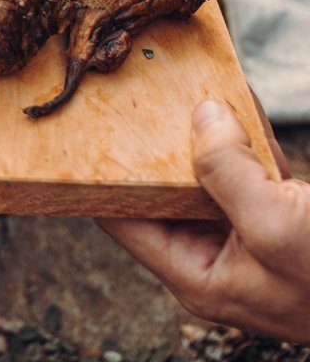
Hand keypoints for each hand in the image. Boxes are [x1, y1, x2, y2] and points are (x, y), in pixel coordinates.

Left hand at [99, 99, 309, 343]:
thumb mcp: (276, 225)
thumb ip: (226, 170)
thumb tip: (199, 116)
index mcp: (196, 275)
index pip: (120, 218)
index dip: (98, 174)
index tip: (79, 126)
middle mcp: (213, 259)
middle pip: (159, 192)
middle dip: (148, 145)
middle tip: (123, 92)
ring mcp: (248, 238)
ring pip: (203, 175)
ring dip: (196, 135)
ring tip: (167, 87)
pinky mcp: (281, 217)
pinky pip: (246, 171)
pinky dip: (240, 139)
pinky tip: (231, 102)